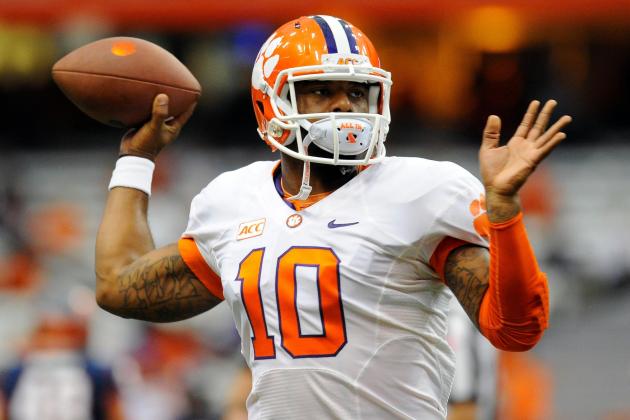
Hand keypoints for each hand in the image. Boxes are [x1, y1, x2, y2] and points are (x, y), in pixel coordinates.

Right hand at [119, 94, 195, 160]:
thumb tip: (163, 96)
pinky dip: (148, 105)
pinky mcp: (145, 125)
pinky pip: (148, 112)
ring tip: (160, 88)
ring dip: (160, 102)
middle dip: (175, 100)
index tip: (195, 92)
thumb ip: (159, 113)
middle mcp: (166, 127)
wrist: (132, 155)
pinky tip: (144, 96)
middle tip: (176, 87)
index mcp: (173, 128)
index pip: (185, 113)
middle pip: (174, 110)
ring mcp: (156, 126)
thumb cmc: (146, 144)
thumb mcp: (154, 127)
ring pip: (160, 111)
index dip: (190, 103)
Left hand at [479, 100, 571, 221]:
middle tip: (553, 101)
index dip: (531, 114)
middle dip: (545, 114)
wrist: (496, 188)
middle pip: (538, 127)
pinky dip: (553, 142)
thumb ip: (491, 133)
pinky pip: (545, 150)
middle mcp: (526, 147)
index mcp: (516, 143)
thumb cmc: (492, 172)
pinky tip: (562, 135)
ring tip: (567, 117)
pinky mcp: (533, 161)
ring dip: (556, 127)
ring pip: (546, 137)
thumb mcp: (487, 148)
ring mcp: (531, 153)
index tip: (536, 102)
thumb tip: (494, 115)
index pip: (526, 125)